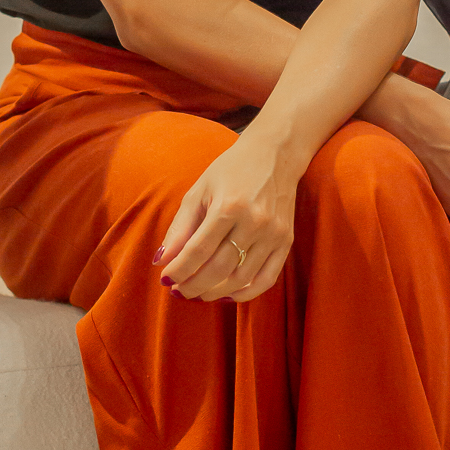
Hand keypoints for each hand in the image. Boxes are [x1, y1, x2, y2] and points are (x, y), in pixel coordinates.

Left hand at [156, 131, 299, 302]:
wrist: (275, 155)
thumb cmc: (230, 170)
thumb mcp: (199, 191)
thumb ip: (180, 227)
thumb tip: (162, 261)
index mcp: (228, 206)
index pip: (199, 250)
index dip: (180, 269)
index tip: (166, 279)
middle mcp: (254, 222)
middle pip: (218, 268)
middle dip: (194, 285)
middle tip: (179, 291)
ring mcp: (273, 234)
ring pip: (241, 278)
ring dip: (215, 292)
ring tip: (198, 293)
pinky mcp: (287, 241)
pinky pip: (267, 278)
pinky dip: (246, 293)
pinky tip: (227, 295)